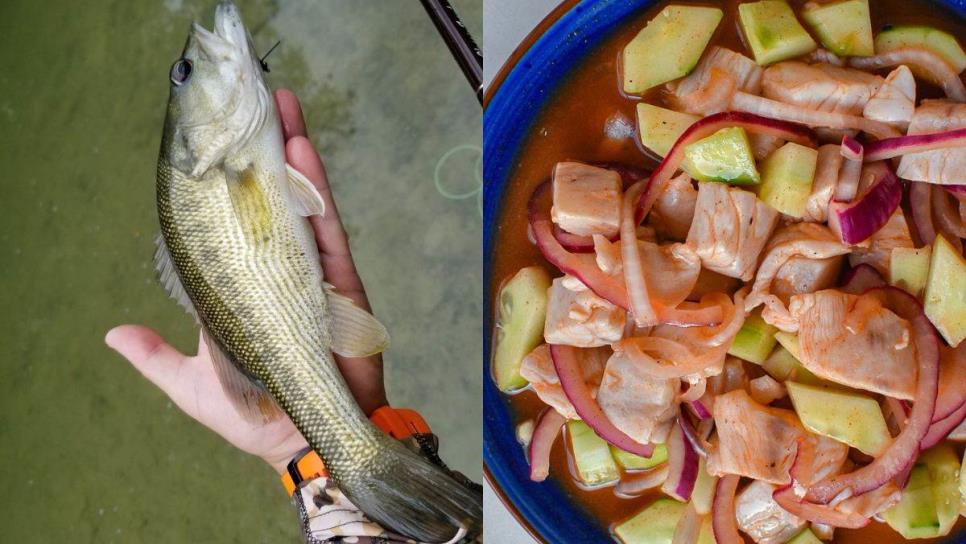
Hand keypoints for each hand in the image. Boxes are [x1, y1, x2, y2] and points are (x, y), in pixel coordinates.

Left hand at [106, 89, 387, 473]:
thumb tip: (113, 332)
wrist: (304, 441)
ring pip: (299, 200)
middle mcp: (277, 268)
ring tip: (281, 104)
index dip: (228, 182)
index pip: (232, 222)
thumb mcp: (187, 383)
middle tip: (257, 100)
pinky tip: (302, 149)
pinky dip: (315, 187)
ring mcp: (310, 269)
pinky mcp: (340, 279)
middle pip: (269, 198)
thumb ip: (155, 356)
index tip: (217, 143)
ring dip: (290, 151)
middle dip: (264, 150)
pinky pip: (325, 226)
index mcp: (243, 286)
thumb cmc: (250, 413)